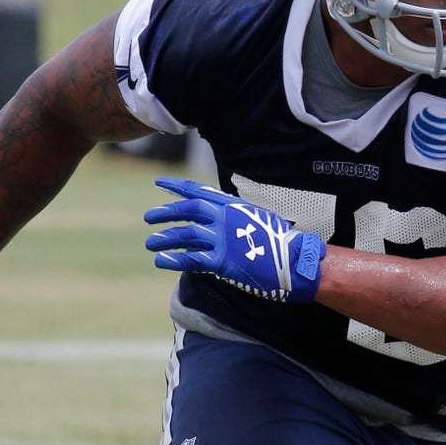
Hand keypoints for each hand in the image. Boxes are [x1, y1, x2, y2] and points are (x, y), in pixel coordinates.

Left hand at [144, 177, 325, 302]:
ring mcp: (223, 238)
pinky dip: (174, 259)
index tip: (159, 183)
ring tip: (151, 243)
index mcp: (233, 206)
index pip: (199, 191)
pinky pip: (192, 258)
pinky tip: (162, 260)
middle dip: (166, 213)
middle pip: (187, 210)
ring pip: (185, 234)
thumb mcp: (257, 219)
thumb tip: (222, 219)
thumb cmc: (281, 241)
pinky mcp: (222, 260)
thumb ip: (236, 217)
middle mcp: (225, 218)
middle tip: (149, 217)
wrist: (296, 260)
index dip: (177, 187)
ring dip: (165, 238)